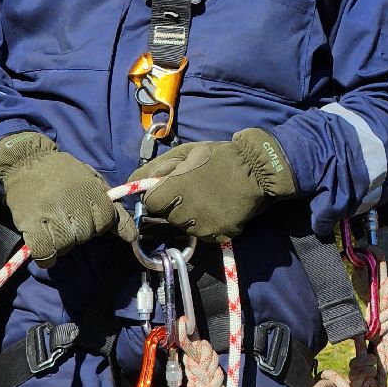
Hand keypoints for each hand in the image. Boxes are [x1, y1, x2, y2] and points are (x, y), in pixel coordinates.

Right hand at [0, 132, 135, 266]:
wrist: (27, 160)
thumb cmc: (64, 174)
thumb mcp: (94, 183)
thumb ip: (114, 210)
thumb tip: (132, 236)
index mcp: (93, 191)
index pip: (106, 223)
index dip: (96, 223)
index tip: (84, 214)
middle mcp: (75, 203)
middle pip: (86, 236)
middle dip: (77, 232)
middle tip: (64, 217)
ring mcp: (52, 213)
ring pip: (66, 246)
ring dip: (60, 243)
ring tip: (51, 227)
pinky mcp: (31, 223)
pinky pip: (45, 252)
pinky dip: (46, 256)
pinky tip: (43, 246)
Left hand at [129, 128, 296, 240]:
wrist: (257, 168)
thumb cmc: (218, 156)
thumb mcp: (184, 152)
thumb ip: (155, 167)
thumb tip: (130, 183)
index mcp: (175, 187)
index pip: (150, 203)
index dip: (158, 195)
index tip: (170, 188)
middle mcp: (186, 210)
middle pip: (166, 217)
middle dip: (174, 206)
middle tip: (192, 191)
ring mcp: (203, 225)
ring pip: (184, 227)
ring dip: (190, 216)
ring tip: (207, 199)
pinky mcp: (218, 234)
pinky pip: (202, 234)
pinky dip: (206, 224)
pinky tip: (217, 209)